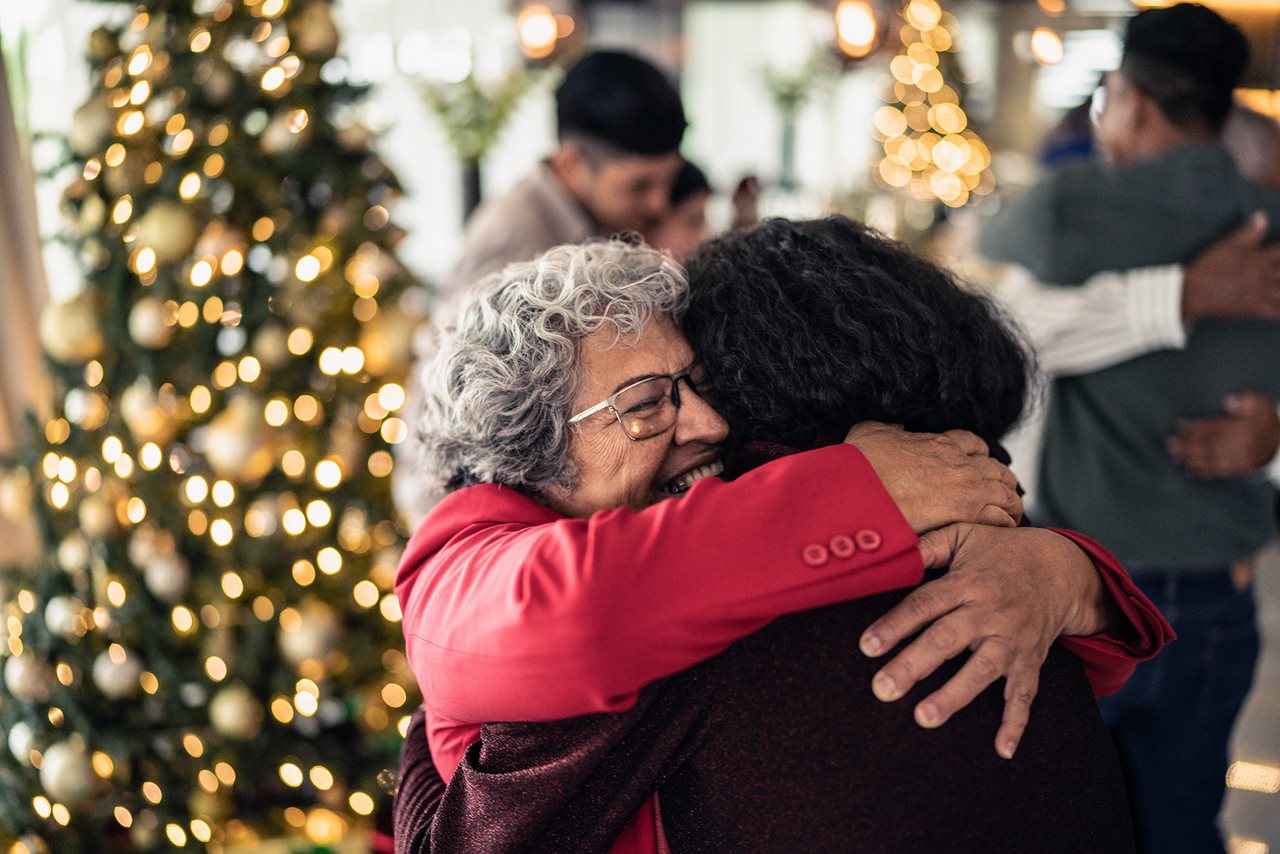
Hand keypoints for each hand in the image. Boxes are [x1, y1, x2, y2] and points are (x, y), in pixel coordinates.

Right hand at [845, 422, 1021, 533]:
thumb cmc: (863, 464)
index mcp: (939, 443)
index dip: (979, 454)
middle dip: (1000, 480)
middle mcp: (960, 463)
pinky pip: (1002, 518)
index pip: (973, 444)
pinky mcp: (970, 513)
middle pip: (997, 468)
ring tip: (1008, 514)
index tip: (978, 463)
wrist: (863, 491)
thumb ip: (888, 429)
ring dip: (1008, 502)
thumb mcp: (871, 431)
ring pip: (1006, 492)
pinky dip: (1005, 523)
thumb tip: (896, 428)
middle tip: (999, 493)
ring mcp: (968, 487)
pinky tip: (1002, 530)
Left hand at [861, 524, 1109, 758]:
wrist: (1061, 569)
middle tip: (883, 689)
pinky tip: (1001, 749)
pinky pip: (1024, 694)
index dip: (896, 625)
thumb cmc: (1001, 551)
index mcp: (968, 582)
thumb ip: (930, 545)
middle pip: (947, 640)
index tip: (867, 647)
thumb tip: (893, 552)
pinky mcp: (1031, 660)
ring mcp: (1012, 639)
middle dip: (914, 665)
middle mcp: (990, 612)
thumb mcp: (966, 534)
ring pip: (982, 670)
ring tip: (924, 717)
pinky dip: (1015, 723)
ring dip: (954, 695)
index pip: (925, 604)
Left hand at [1168, 392, 1279, 477]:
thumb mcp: (1261, 404)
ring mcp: (1239, 460)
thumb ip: (1246, 400)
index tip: (1180, 425)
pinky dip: (1203, 472)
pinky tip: (1189, 470)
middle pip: (1210, 446)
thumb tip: (1229, 400)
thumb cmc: (1266, 419)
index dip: (1196, 427)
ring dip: (1191, 458)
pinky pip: (1219, 472)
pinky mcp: (1239, 470)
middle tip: (1171, 443)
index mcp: (1244, 430)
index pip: (1215, 428)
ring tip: (1175, 455)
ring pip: (1212, 460)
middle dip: (1188, 445)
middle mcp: (1240, 447)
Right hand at [1182, 212, 1279, 320]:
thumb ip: (1249, 231)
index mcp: (1262, 258)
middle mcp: (1266, 276)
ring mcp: (1263, 294)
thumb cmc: (1210, 267)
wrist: (1194, 293)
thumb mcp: (1228, 245)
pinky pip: (1277, 312)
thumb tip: (1262, 216)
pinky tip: (1279, 308)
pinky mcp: (1255, 310)